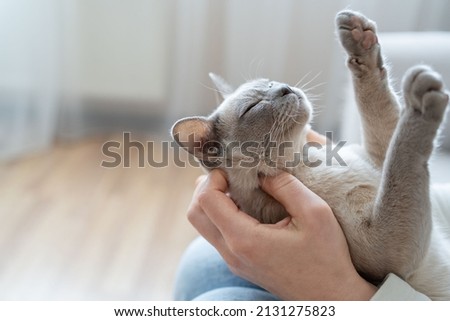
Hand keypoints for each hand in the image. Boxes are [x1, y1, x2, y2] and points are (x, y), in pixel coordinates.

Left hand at [187, 170, 376, 299]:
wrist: (330, 297)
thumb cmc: (326, 258)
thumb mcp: (315, 213)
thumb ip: (286, 186)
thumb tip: (262, 172)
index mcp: (245, 240)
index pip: (206, 201)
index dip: (214, 179)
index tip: (234, 170)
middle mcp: (231, 253)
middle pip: (195, 214)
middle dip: (206, 188)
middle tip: (230, 176)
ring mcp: (233, 261)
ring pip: (203, 225)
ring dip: (213, 202)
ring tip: (237, 188)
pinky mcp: (239, 263)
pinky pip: (217, 235)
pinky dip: (221, 215)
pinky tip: (245, 205)